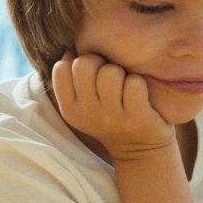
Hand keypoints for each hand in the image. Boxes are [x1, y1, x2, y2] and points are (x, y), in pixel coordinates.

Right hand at [51, 52, 173, 160]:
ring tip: (125, 86)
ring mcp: (113, 117)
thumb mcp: (84, 105)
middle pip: (85, 64)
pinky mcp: (137, 117)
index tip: (91, 75)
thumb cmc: (111, 117)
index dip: (78, 63)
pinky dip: (140, 83)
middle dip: (100, 63)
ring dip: (121, 73)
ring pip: (110, 72)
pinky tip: (140, 94)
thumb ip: (72, 80)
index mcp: (70, 109)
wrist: (140, 150)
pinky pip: (134, 83)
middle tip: (110, 78)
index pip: (61, 69)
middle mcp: (88, 114)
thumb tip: (70, 52)